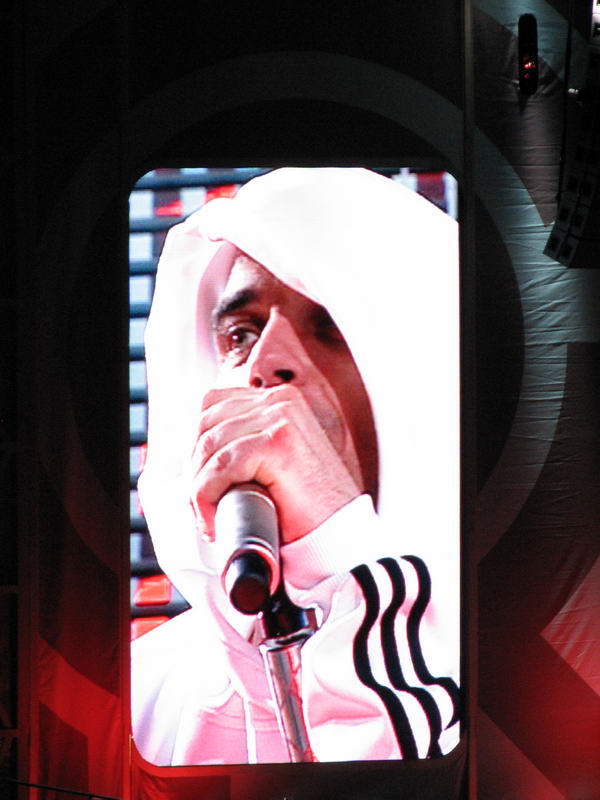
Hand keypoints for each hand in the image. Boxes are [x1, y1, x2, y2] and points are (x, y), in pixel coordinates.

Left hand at [188, 383, 362, 543]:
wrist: (339, 535)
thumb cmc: (307, 509)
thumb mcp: (270, 464)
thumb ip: (243, 444)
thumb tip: (192, 454)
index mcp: (279, 401)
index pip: (213, 404)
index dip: (196, 446)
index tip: (198, 482)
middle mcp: (280, 401)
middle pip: (205, 422)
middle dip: (194, 468)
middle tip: (202, 507)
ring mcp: (280, 417)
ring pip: (209, 445)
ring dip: (198, 488)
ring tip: (211, 518)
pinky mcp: (277, 441)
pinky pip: (220, 465)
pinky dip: (208, 497)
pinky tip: (217, 521)